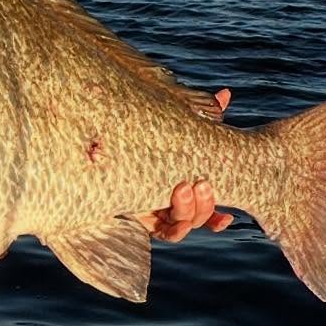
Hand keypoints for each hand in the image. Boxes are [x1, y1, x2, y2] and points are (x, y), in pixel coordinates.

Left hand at [136, 88, 236, 242]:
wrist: (95, 146)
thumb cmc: (139, 135)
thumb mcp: (170, 127)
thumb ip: (199, 115)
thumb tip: (226, 94)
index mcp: (180, 187)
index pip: (206, 207)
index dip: (219, 216)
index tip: (230, 215)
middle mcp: (169, 204)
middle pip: (198, 216)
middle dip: (206, 204)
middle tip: (202, 183)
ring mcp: (155, 213)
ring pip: (184, 224)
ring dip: (190, 210)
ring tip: (183, 187)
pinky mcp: (139, 217)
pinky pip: (163, 231)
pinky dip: (176, 226)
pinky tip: (176, 213)